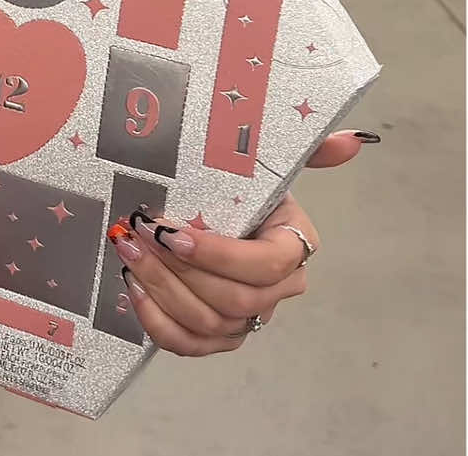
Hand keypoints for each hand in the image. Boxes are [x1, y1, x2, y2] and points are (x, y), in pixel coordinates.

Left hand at [111, 129, 378, 356]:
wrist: (220, 207)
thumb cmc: (245, 183)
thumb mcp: (273, 159)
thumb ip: (311, 148)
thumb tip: (355, 140)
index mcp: (294, 247)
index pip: (264, 266)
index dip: (218, 256)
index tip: (174, 234)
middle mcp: (277, 291)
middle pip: (232, 299)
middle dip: (178, 271)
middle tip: (137, 237)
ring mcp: (247, 318)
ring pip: (208, 324)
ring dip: (162, 290)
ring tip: (129, 253)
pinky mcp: (217, 336)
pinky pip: (190, 344)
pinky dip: (159, 323)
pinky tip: (134, 288)